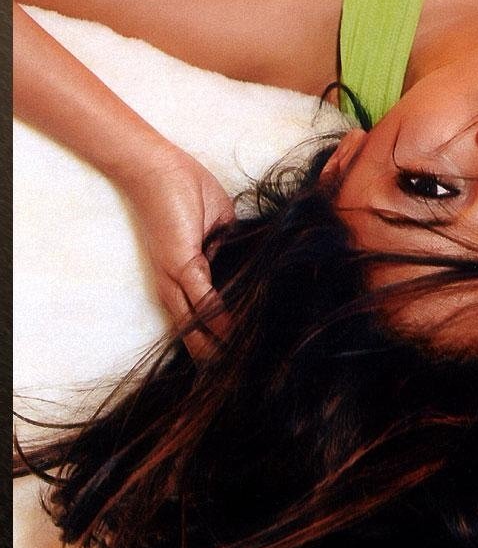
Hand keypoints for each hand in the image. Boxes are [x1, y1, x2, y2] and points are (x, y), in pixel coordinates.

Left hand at [120, 144, 235, 357]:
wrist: (156, 167)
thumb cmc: (185, 188)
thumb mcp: (219, 225)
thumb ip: (231, 249)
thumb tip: (250, 265)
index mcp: (186, 277)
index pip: (206, 318)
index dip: (223, 338)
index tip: (243, 359)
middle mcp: (175, 285)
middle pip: (197, 334)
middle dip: (219, 358)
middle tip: (241, 381)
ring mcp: (175, 277)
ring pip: (197, 326)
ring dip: (220, 348)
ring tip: (242, 370)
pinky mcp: (180, 264)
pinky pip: (203, 300)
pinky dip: (220, 319)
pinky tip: (235, 335)